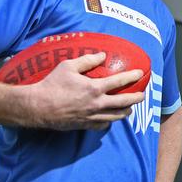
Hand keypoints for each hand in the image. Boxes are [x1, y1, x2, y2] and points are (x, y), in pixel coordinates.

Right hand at [16, 52, 144, 129]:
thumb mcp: (68, 66)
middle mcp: (97, 104)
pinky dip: (110, 121)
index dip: (132, 77)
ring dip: (126, 111)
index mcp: (94, 88)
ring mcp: (92, 116)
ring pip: (116, 116)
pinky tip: (110, 117)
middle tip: (142, 95)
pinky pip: (103, 125)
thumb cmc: (52, 84)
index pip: (120, 81)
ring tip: (130, 108)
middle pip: (124, 103)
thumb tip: (102, 55)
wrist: (39, 107)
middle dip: (136, 98)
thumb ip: (87, 60)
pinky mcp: (85, 125)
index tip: (141, 73)